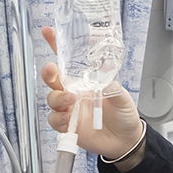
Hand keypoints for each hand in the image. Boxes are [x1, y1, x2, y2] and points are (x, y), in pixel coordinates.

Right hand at [40, 26, 142, 158]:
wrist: (125, 140)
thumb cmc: (123, 114)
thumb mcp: (122, 96)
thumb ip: (113, 87)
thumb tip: (106, 81)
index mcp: (85, 81)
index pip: (67, 60)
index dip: (56, 45)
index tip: (48, 31)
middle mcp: (74, 93)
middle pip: (52, 79)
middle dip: (48, 73)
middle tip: (53, 70)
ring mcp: (69, 109)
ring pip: (52, 100)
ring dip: (57, 98)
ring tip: (70, 101)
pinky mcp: (68, 126)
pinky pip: (54, 121)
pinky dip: (59, 119)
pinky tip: (68, 120)